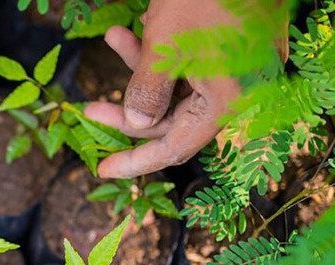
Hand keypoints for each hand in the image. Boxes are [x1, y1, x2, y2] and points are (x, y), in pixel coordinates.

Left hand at [84, 0, 276, 178]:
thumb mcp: (164, 47)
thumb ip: (147, 93)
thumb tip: (136, 124)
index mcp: (229, 103)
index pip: (174, 147)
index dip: (135, 161)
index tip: (101, 169)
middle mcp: (242, 93)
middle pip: (174, 120)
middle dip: (130, 109)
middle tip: (90, 108)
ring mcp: (243, 71)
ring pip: (180, 89)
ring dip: (143, 68)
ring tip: (115, 37)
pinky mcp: (240, 49)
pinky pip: (195, 66)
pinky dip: (166, 53)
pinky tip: (145, 25)